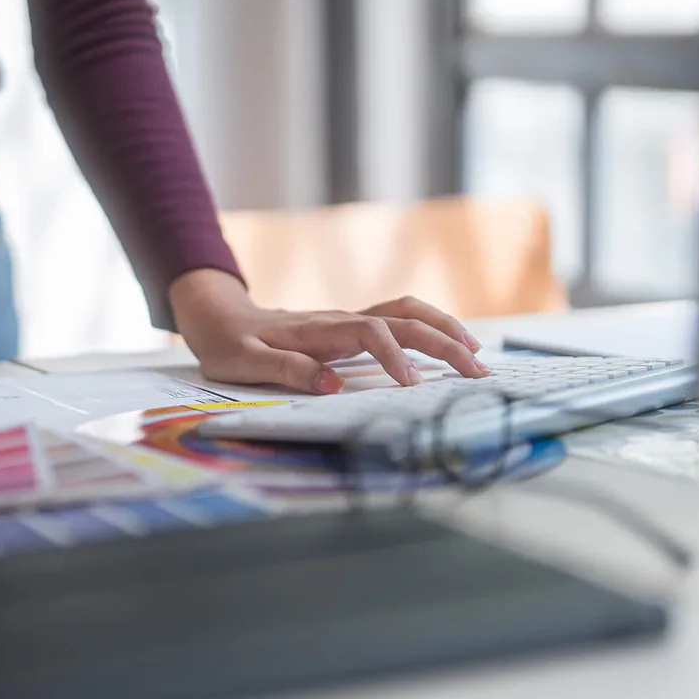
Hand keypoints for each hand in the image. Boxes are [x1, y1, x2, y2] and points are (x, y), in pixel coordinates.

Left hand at [169, 269, 487, 394]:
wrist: (220, 316)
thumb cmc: (230, 342)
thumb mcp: (244, 362)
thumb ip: (286, 370)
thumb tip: (332, 384)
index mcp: (318, 329)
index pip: (370, 333)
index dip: (394, 354)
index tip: (412, 382)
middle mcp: (341, 320)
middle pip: (404, 320)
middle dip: (443, 342)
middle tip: (477, 372)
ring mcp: (350, 321)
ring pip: (408, 314)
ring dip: (445, 329)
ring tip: (477, 354)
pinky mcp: (353, 327)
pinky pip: (400, 320)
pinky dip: (430, 328)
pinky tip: (450, 345)